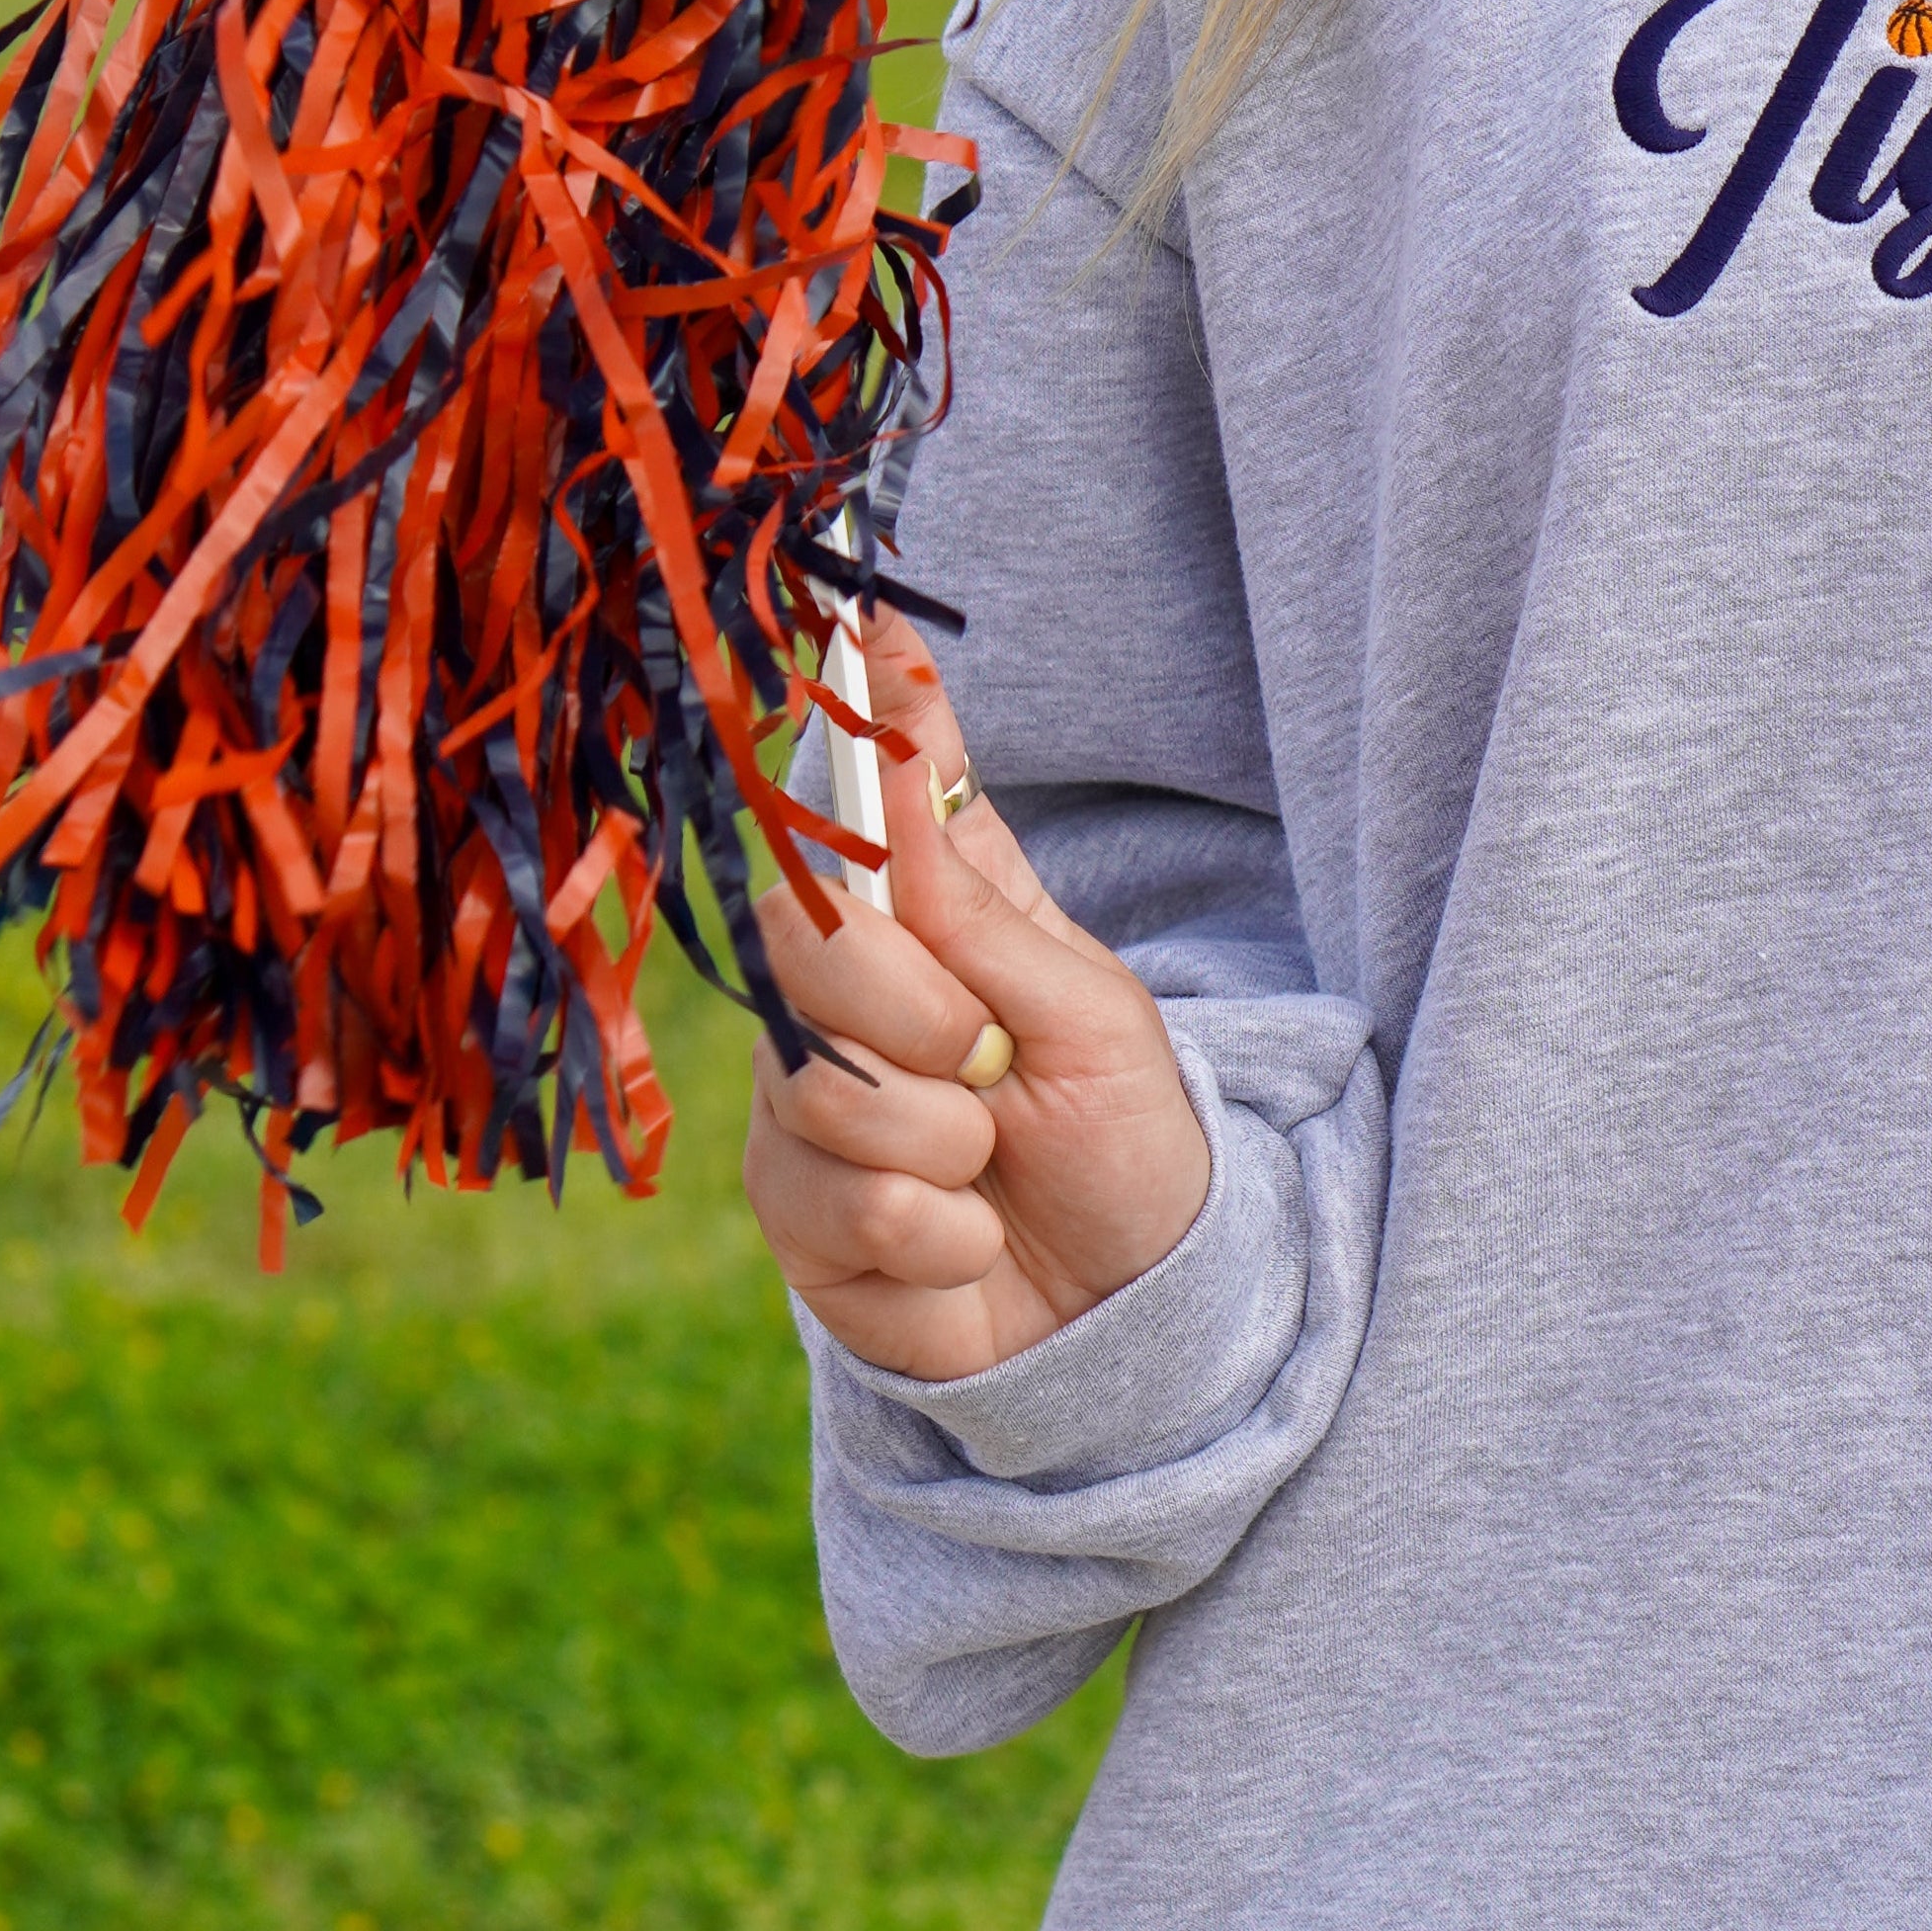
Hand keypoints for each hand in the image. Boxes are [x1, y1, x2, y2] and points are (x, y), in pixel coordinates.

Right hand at [741, 612, 1214, 1380]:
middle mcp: (853, 995)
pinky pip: (835, 1204)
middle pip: (807, 943)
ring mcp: (811, 1103)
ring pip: (819, 1089)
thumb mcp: (1094, 1017)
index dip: (869, 708)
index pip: (880, 796)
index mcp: (941, 917)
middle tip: (989, 1064)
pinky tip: (967, 1243)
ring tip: (991, 1167)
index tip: (870, 617)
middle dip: (912, 1014)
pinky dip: (936, 1239)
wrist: (1134, 1313)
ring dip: (941, 1143)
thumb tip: (907, 763)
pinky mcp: (797, 1216)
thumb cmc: (1129, 1144)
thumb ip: (982, 916)